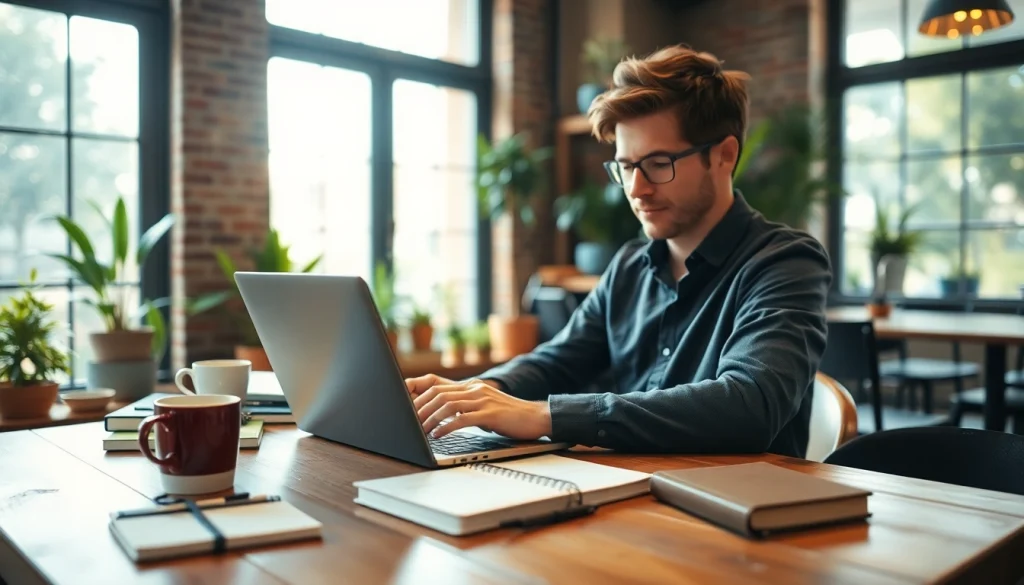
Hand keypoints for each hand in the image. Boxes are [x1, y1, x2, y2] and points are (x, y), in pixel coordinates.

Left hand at [404, 375, 551, 439]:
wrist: (536, 417)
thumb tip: (443, 417)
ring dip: (430, 418)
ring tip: (421, 430)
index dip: (419, 395)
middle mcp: (475, 389)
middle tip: (409, 422)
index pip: (437, 385)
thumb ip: (466, 408)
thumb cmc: (510, 416)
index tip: (406, 408)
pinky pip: (463, 418)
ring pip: (448, 405)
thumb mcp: (484, 407)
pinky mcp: (490, 414)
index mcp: (472, 387)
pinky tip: (438, 435)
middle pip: (438, 393)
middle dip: (420, 408)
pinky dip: (447, 427)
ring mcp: (483, 400)